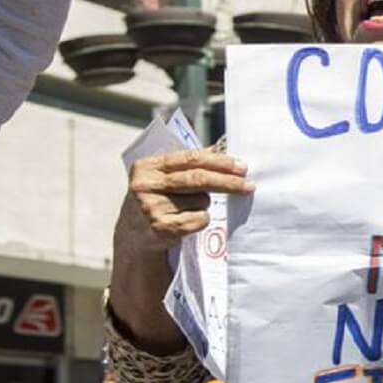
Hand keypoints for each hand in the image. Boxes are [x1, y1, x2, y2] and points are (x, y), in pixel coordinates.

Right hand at [119, 149, 253, 253]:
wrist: (134, 235)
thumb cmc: (156, 200)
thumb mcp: (163, 177)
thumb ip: (188, 163)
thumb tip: (221, 147)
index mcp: (147, 166)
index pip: (190, 158)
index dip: (219, 162)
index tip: (241, 166)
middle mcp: (145, 185)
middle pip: (198, 179)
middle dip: (228, 182)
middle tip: (248, 185)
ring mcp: (151, 207)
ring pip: (201, 201)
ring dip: (205, 204)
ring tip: (188, 208)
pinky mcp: (161, 228)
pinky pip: (199, 220)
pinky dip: (201, 220)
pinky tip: (187, 222)